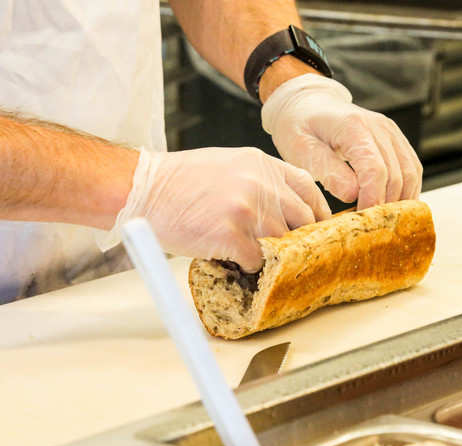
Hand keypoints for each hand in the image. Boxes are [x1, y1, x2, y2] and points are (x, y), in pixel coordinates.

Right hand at [100, 147, 330, 271]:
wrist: (143, 188)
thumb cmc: (181, 180)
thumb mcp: (229, 165)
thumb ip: (261, 182)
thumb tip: (284, 209)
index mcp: (262, 164)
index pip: (308, 188)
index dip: (317, 212)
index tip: (317, 229)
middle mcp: (261, 184)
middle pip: (303, 220)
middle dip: (298, 240)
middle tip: (287, 252)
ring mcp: (248, 210)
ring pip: (283, 244)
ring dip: (271, 255)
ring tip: (252, 255)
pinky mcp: (232, 235)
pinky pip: (257, 261)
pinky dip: (247, 266)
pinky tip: (232, 259)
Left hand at [261, 74, 422, 208]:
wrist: (306, 104)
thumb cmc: (299, 128)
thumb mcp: (301, 150)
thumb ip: (328, 171)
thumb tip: (353, 194)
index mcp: (353, 127)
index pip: (375, 170)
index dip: (373, 200)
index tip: (362, 221)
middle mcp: (379, 127)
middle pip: (396, 175)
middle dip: (386, 206)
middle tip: (370, 228)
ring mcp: (390, 131)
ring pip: (410, 173)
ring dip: (400, 201)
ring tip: (382, 221)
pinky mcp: (395, 139)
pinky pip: (412, 168)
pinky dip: (406, 190)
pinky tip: (393, 207)